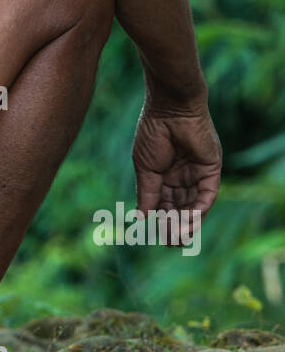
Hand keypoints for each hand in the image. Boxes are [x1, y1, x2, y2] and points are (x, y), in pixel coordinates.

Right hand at [131, 101, 221, 244]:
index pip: (163, 203)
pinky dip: (199, 210)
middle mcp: (182, 176)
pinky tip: (189, 222)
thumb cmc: (153, 134)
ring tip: (178, 238)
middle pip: (179, 208)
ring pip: (194, 205)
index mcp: (164, 175)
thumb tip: (140, 219)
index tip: (151, 235)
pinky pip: (207, 195)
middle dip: (173, 225)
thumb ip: (147, 194)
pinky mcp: (211, 170)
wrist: (169, 109)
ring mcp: (197, 173)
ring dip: (187, 223)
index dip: (158, 220)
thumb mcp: (145, 169)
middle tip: (167, 242)